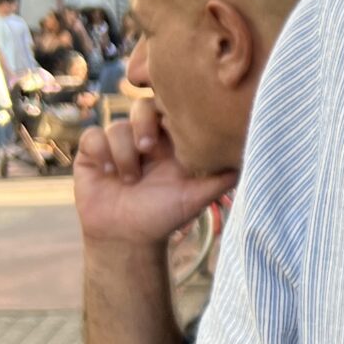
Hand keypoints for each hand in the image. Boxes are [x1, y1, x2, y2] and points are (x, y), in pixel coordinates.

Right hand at [74, 99, 235, 245]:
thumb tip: (251, 160)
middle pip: (141, 106)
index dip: (171, 112)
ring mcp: (118, 144)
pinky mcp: (93, 152)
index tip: (174, 133)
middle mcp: (144, 138)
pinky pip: (93, 136)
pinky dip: (101, 153)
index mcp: (170, 142)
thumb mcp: (196, 197)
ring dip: (124, 153)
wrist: (126, 238)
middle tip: (149, 149)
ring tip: (130, 180)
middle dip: (143, 123)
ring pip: (117, 125)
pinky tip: (109, 174)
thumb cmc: (163, 217)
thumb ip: (221, 179)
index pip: (171, 109)